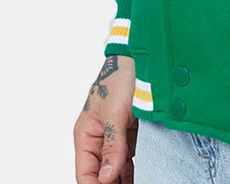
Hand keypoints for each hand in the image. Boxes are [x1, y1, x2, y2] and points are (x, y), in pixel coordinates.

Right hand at [74, 55, 137, 183]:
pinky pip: (130, 158)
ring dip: (124, 180)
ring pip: (116, 169)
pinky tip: (144, 177)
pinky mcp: (131, 132)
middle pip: (101, 174)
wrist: (142, 57)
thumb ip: (112, 145)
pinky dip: (135, 169)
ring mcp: (115, 136)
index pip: (85, 173)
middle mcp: (98, 138)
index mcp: (86, 134)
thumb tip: (106, 178)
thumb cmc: (121, 77)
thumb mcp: (114, 112)